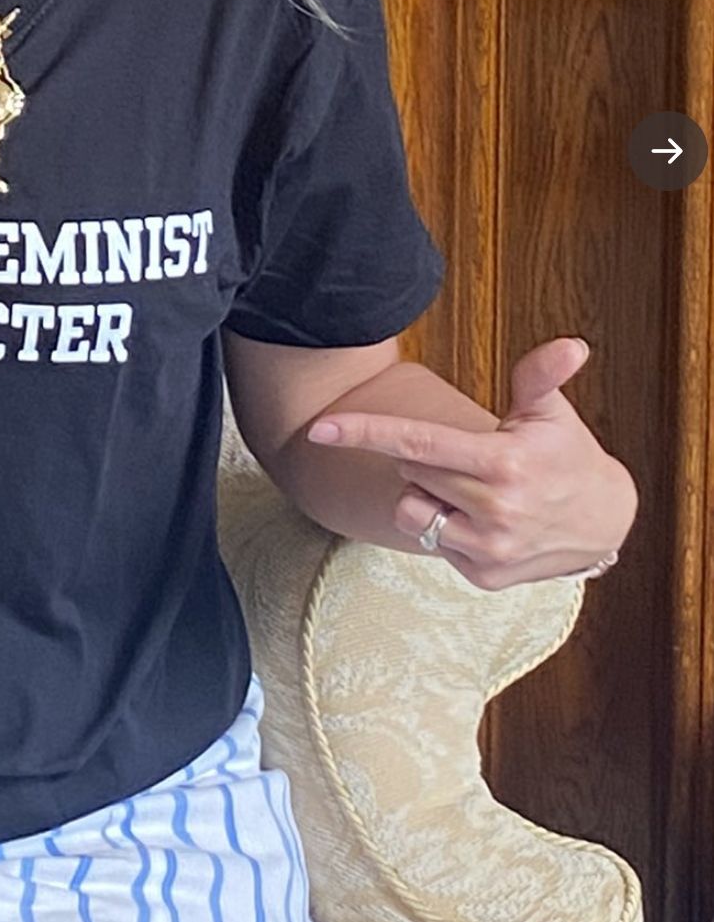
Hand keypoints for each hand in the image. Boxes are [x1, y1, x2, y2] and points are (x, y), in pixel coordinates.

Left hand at [306, 337, 637, 588]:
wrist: (603, 524)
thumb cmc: (567, 457)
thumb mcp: (552, 413)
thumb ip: (540, 376)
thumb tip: (571, 344)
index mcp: (502, 463)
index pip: (417, 441)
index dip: (364, 432)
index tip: (319, 427)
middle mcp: (494, 509)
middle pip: (410, 468)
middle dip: (423, 456)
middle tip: (466, 455)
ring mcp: (489, 548)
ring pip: (412, 510)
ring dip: (427, 494)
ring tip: (470, 488)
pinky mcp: (485, 577)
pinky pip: (432, 543)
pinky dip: (447, 527)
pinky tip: (482, 520)